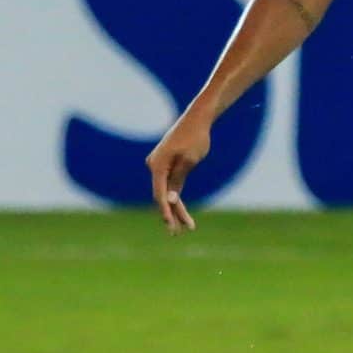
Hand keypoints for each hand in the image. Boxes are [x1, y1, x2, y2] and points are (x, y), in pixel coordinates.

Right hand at [145, 113, 209, 233]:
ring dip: (175, 209)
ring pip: (166, 192)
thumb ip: (178, 179)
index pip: (159, 194)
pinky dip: (176, 198)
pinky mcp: (168, 166)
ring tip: (186, 227)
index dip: (165, 212)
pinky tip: (182, 213)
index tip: (171, 226)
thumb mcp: (190, 160)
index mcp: (157, 165)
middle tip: (178, 233)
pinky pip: (170, 185)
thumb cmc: (195, 138)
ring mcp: (160, 166)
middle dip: (172, 214)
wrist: (197, 119)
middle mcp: (155, 166)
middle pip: (162, 195)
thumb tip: (169, 199)